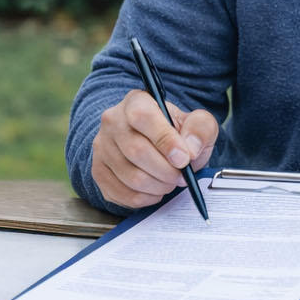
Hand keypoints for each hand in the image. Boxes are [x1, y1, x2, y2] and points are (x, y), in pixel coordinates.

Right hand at [89, 88, 218, 208]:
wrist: (155, 145)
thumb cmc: (176, 133)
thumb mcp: (197, 123)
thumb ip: (200, 129)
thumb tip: (190, 149)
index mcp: (136, 101)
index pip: (143, 117)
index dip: (165, 141)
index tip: (184, 159)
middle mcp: (112, 121)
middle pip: (137, 151)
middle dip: (166, 171)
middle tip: (181, 176)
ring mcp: (102, 147)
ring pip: (130, 177)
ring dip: (158, 187)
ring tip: (169, 181)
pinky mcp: (98, 171)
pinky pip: (121, 194)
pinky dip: (145, 198)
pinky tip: (154, 189)